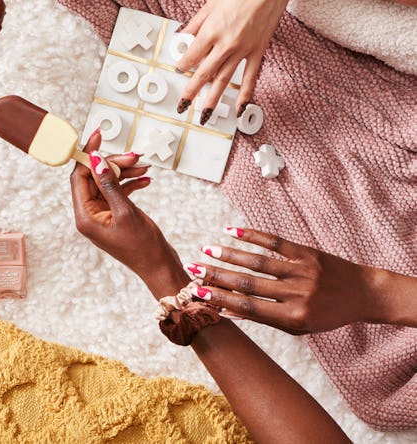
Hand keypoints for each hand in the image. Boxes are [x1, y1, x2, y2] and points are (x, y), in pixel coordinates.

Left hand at [70, 130, 188, 296]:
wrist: (160, 267)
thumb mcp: (125, 212)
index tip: (98, 136)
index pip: (79, 178)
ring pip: (108, 183)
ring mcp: (103, 215)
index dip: (89, 155)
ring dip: (125, 172)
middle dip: (113, 164)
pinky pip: (118, 192)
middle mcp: (90, 215)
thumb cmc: (143, 248)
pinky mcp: (115, 215)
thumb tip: (96, 160)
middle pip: (94, 178)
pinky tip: (146, 179)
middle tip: (134, 157)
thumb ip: (109, 185)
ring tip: (144, 166)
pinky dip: (131, 183)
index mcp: (85, 217)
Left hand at [175, 0, 299, 121]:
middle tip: (182, 106)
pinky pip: (250, 76)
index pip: (191, 56)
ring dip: (213, 99)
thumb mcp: (210, 2)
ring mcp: (243, 49)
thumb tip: (182, 35)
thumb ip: (195, 23)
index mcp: (211, 31)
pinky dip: (245, 93)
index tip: (178, 71)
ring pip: (224, 80)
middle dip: (192, 92)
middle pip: (204, 74)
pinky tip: (240, 107)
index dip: (182, 66)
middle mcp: (225, 44)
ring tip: (205, 115)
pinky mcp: (258, 50)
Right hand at [187, 227, 373, 333]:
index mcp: (293, 317)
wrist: (364, 295)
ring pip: (259, 262)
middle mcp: (297, 294)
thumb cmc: (327, 314)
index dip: (220, 299)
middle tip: (193, 268)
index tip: (198, 292)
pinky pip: (276, 242)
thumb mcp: (299, 326)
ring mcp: (303, 272)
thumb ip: (266, 318)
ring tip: (206, 249)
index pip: (249, 307)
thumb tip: (229, 310)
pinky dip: (252, 236)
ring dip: (228, 255)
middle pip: (249, 284)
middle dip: (217, 275)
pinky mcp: (308, 253)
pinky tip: (231, 231)